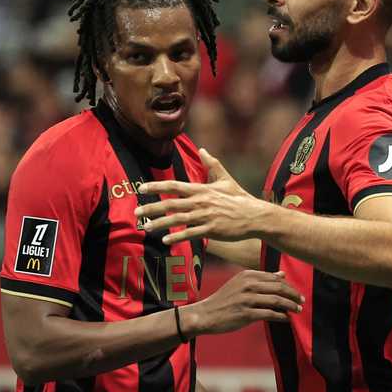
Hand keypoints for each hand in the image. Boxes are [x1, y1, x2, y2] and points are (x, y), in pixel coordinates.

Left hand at [135, 149, 267, 245]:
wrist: (255, 216)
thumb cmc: (239, 198)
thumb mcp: (225, 179)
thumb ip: (212, 164)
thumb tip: (203, 150)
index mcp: (201, 189)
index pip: (174, 186)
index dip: (156, 186)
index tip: (141, 188)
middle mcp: (201, 201)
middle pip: (171, 203)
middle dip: (151, 207)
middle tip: (136, 212)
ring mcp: (206, 216)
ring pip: (177, 219)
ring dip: (160, 224)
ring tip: (146, 227)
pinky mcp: (211, 229)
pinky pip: (190, 233)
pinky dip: (177, 237)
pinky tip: (165, 241)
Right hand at [183, 270, 303, 335]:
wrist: (206, 314)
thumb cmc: (225, 299)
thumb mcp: (241, 284)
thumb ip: (262, 279)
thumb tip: (282, 274)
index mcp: (247, 275)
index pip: (275, 278)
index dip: (289, 286)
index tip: (297, 293)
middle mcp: (248, 284)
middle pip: (278, 288)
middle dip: (293, 295)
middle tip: (302, 301)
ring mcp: (247, 299)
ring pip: (277, 300)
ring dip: (290, 306)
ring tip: (298, 310)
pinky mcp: (246, 313)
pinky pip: (269, 314)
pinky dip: (281, 316)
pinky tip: (287, 319)